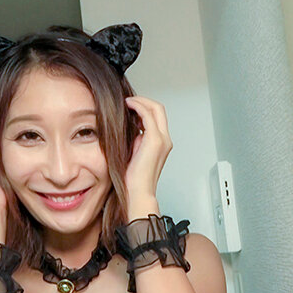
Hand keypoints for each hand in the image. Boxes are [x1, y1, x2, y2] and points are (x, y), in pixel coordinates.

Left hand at [124, 96, 171, 213]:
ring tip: (126, 102)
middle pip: (159, 108)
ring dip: (140, 101)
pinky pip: (147, 115)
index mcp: (162, 142)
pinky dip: (138, 106)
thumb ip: (136, 138)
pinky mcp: (155, 140)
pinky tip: (127, 106)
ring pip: (155, 108)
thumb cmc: (133, 177)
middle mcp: (165, 139)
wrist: (138, 191)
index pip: (158, 116)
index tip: (130, 106)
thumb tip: (128, 126)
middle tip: (128, 100)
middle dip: (143, 100)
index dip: (145, 106)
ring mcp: (162, 139)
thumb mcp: (134, 152)